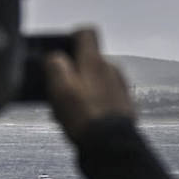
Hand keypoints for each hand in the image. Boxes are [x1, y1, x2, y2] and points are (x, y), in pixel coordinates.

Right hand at [44, 27, 134, 142]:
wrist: (112, 146)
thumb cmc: (84, 116)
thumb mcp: (60, 87)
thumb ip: (55, 65)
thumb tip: (54, 56)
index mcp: (94, 61)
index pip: (86, 33)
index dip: (71, 37)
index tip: (60, 52)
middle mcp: (111, 69)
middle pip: (87, 61)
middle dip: (71, 73)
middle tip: (56, 92)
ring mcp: (120, 87)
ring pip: (94, 81)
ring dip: (79, 91)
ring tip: (65, 112)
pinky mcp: (124, 105)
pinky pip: (103, 98)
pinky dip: (91, 104)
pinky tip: (80, 121)